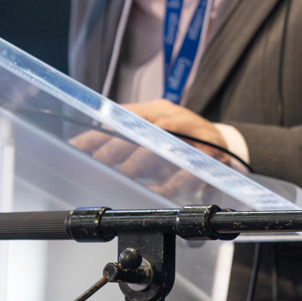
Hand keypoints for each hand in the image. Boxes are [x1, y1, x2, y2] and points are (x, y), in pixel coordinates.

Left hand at [69, 100, 241, 183]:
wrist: (223, 144)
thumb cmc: (181, 141)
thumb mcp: (154, 134)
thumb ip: (126, 138)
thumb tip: (87, 147)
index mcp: (155, 110)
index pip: (121, 116)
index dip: (99, 131)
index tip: (78, 146)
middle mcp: (172, 116)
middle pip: (139, 126)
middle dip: (117, 145)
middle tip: (100, 162)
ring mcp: (192, 132)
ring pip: (163, 141)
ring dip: (140, 160)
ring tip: (126, 175)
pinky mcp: (209, 153)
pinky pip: (187, 169)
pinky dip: (171, 182)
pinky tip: (158, 190)